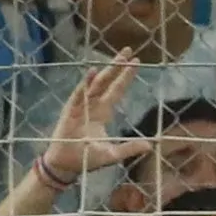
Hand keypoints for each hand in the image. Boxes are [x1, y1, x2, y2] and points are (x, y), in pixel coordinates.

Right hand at [38, 56, 147, 186]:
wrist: (66, 165)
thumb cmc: (87, 159)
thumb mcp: (112, 154)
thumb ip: (130, 148)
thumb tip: (150, 146)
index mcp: (103, 113)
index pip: (117, 91)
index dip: (126, 77)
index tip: (136, 63)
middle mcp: (93, 106)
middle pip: (108, 82)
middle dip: (118, 67)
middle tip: (128, 50)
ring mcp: (81, 107)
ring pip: (96, 84)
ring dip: (106, 71)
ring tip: (118, 58)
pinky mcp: (70, 111)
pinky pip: (79, 95)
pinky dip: (85, 84)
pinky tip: (92, 73)